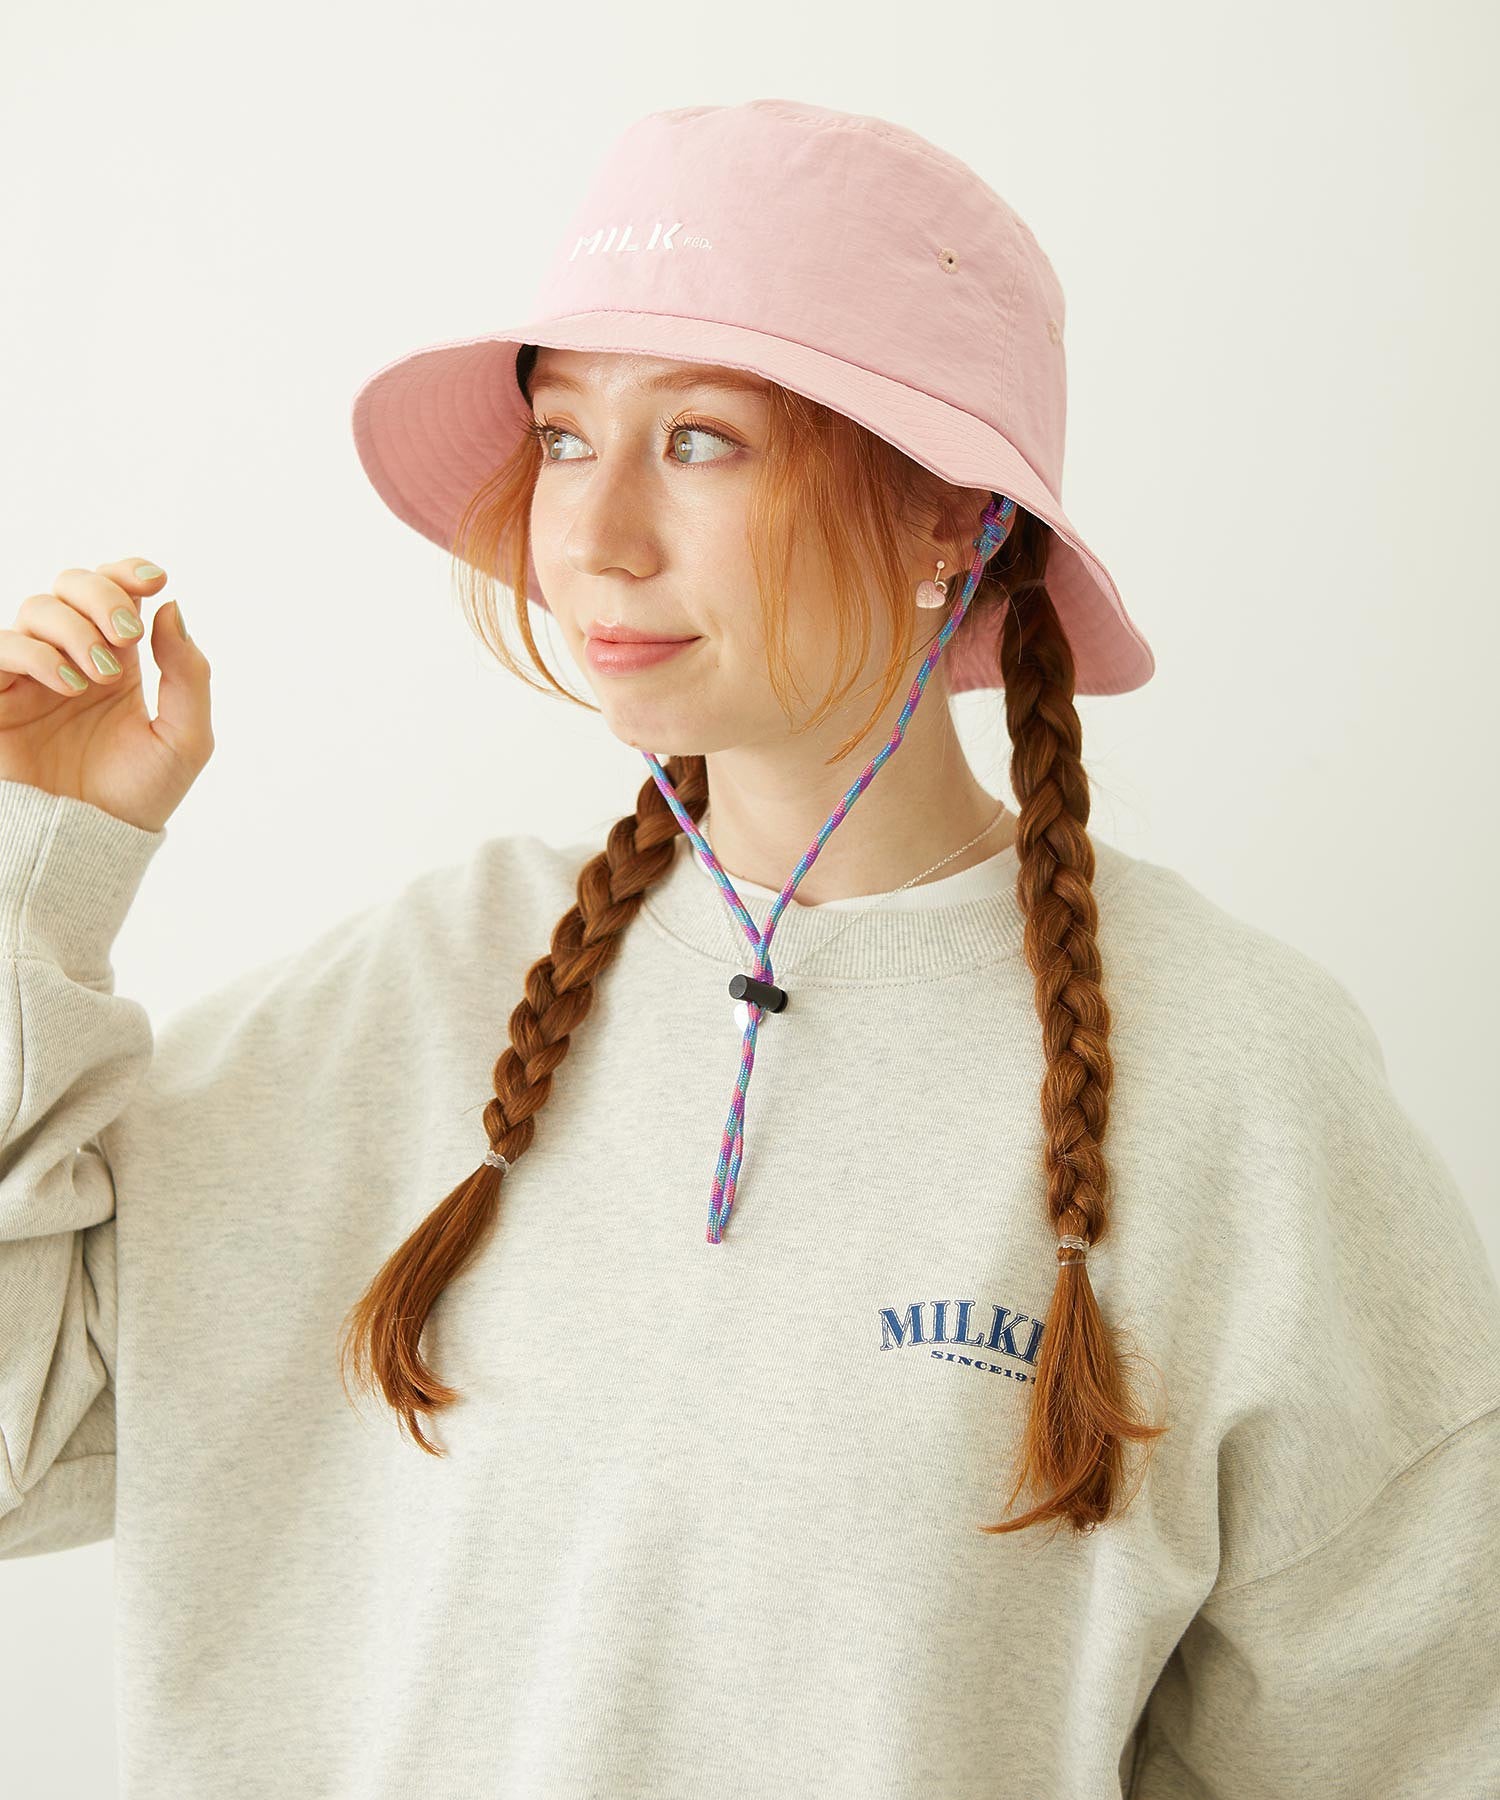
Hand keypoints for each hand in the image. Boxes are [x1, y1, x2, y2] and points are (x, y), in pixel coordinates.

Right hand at [0, 558, 212, 832]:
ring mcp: (32, 673)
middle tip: (127, 634)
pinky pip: (3, 648)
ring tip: (101, 677)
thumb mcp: (184, 739)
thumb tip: (171, 607)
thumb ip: (188, 675)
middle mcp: (74, 657)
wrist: (89, 846)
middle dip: (102, 595)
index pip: (117, 593)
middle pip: (72, 585)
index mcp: (120, 660)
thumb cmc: (137, 798)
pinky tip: (71, 684)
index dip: (129, 573)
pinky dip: (37, 654)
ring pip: (37, 608)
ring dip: (76, 630)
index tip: (155, 579)